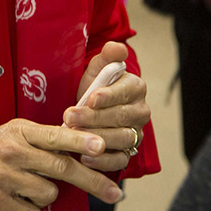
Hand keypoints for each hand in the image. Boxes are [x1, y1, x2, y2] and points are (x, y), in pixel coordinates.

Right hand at [0, 119, 122, 210]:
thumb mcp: (15, 134)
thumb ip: (44, 139)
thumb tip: (83, 147)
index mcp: (22, 131)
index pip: (56, 135)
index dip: (81, 141)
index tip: (101, 146)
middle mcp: (14, 151)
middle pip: (62, 168)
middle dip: (92, 181)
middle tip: (114, 193)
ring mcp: (5, 176)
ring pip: (49, 193)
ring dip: (46, 196)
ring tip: (28, 188)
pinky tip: (19, 204)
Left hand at [66, 43, 150, 171]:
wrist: (91, 111)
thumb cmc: (94, 87)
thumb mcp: (97, 69)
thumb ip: (107, 56)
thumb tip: (116, 48)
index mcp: (136, 88)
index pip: (125, 91)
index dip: (108, 95)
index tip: (90, 98)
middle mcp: (141, 111)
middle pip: (120, 116)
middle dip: (94, 118)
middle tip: (70, 117)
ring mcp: (136, 134)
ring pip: (120, 138)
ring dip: (96, 138)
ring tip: (74, 136)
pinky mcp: (129, 153)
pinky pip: (120, 161)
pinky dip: (103, 162)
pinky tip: (84, 158)